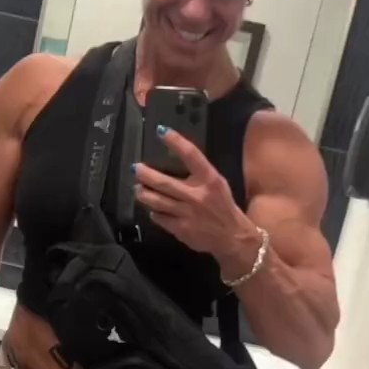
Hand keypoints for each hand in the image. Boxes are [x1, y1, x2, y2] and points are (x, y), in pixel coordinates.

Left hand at [134, 131, 252, 264]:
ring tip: (138, 189)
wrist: (232, 237)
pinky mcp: (180, 229)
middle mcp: (197, 195)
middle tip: (135, 168)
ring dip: (143, 194)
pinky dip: (154, 212)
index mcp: (210, 180)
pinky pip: (159, 218)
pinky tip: (153, 209)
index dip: (175, 141)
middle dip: (145, 174)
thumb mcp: (218, 185)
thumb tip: (175, 161)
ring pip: (157, 201)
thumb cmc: (223, 207)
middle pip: (164, 182)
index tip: (161, 131)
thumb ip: (199, 174)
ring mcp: (187, 213)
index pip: (191, 155)